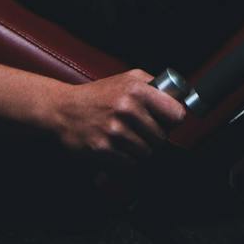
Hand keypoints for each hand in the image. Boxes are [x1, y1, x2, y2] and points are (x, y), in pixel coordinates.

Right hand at [45, 69, 188, 160]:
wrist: (63, 109)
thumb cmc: (99, 95)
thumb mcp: (128, 78)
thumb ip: (155, 85)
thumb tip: (181, 98)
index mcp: (136, 89)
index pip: (176, 114)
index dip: (173, 120)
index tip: (167, 121)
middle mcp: (126, 109)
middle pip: (162, 138)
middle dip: (154, 137)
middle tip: (140, 130)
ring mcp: (114, 131)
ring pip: (147, 153)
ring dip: (140, 149)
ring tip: (127, 138)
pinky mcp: (103, 150)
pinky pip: (130, 164)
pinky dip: (126, 160)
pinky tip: (117, 148)